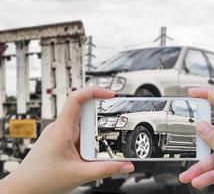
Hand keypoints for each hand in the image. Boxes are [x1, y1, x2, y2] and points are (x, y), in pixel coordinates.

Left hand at [0, 87, 133, 193]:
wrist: (25, 189)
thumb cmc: (41, 181)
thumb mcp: (79, 175)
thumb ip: (106, 169)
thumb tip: (126, 165)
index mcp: (61, 130)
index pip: (76, 99)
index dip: (94, 92)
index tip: (110, 94)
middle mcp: (60, 128)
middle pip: (85, 112)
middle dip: (101, 119)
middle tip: (111, 128)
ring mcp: (61, 134)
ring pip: (84, 125)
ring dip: (95, 134)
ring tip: (98, 148)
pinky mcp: (62, 141)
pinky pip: (81, 135)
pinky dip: (90, 141)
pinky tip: (92, 153)